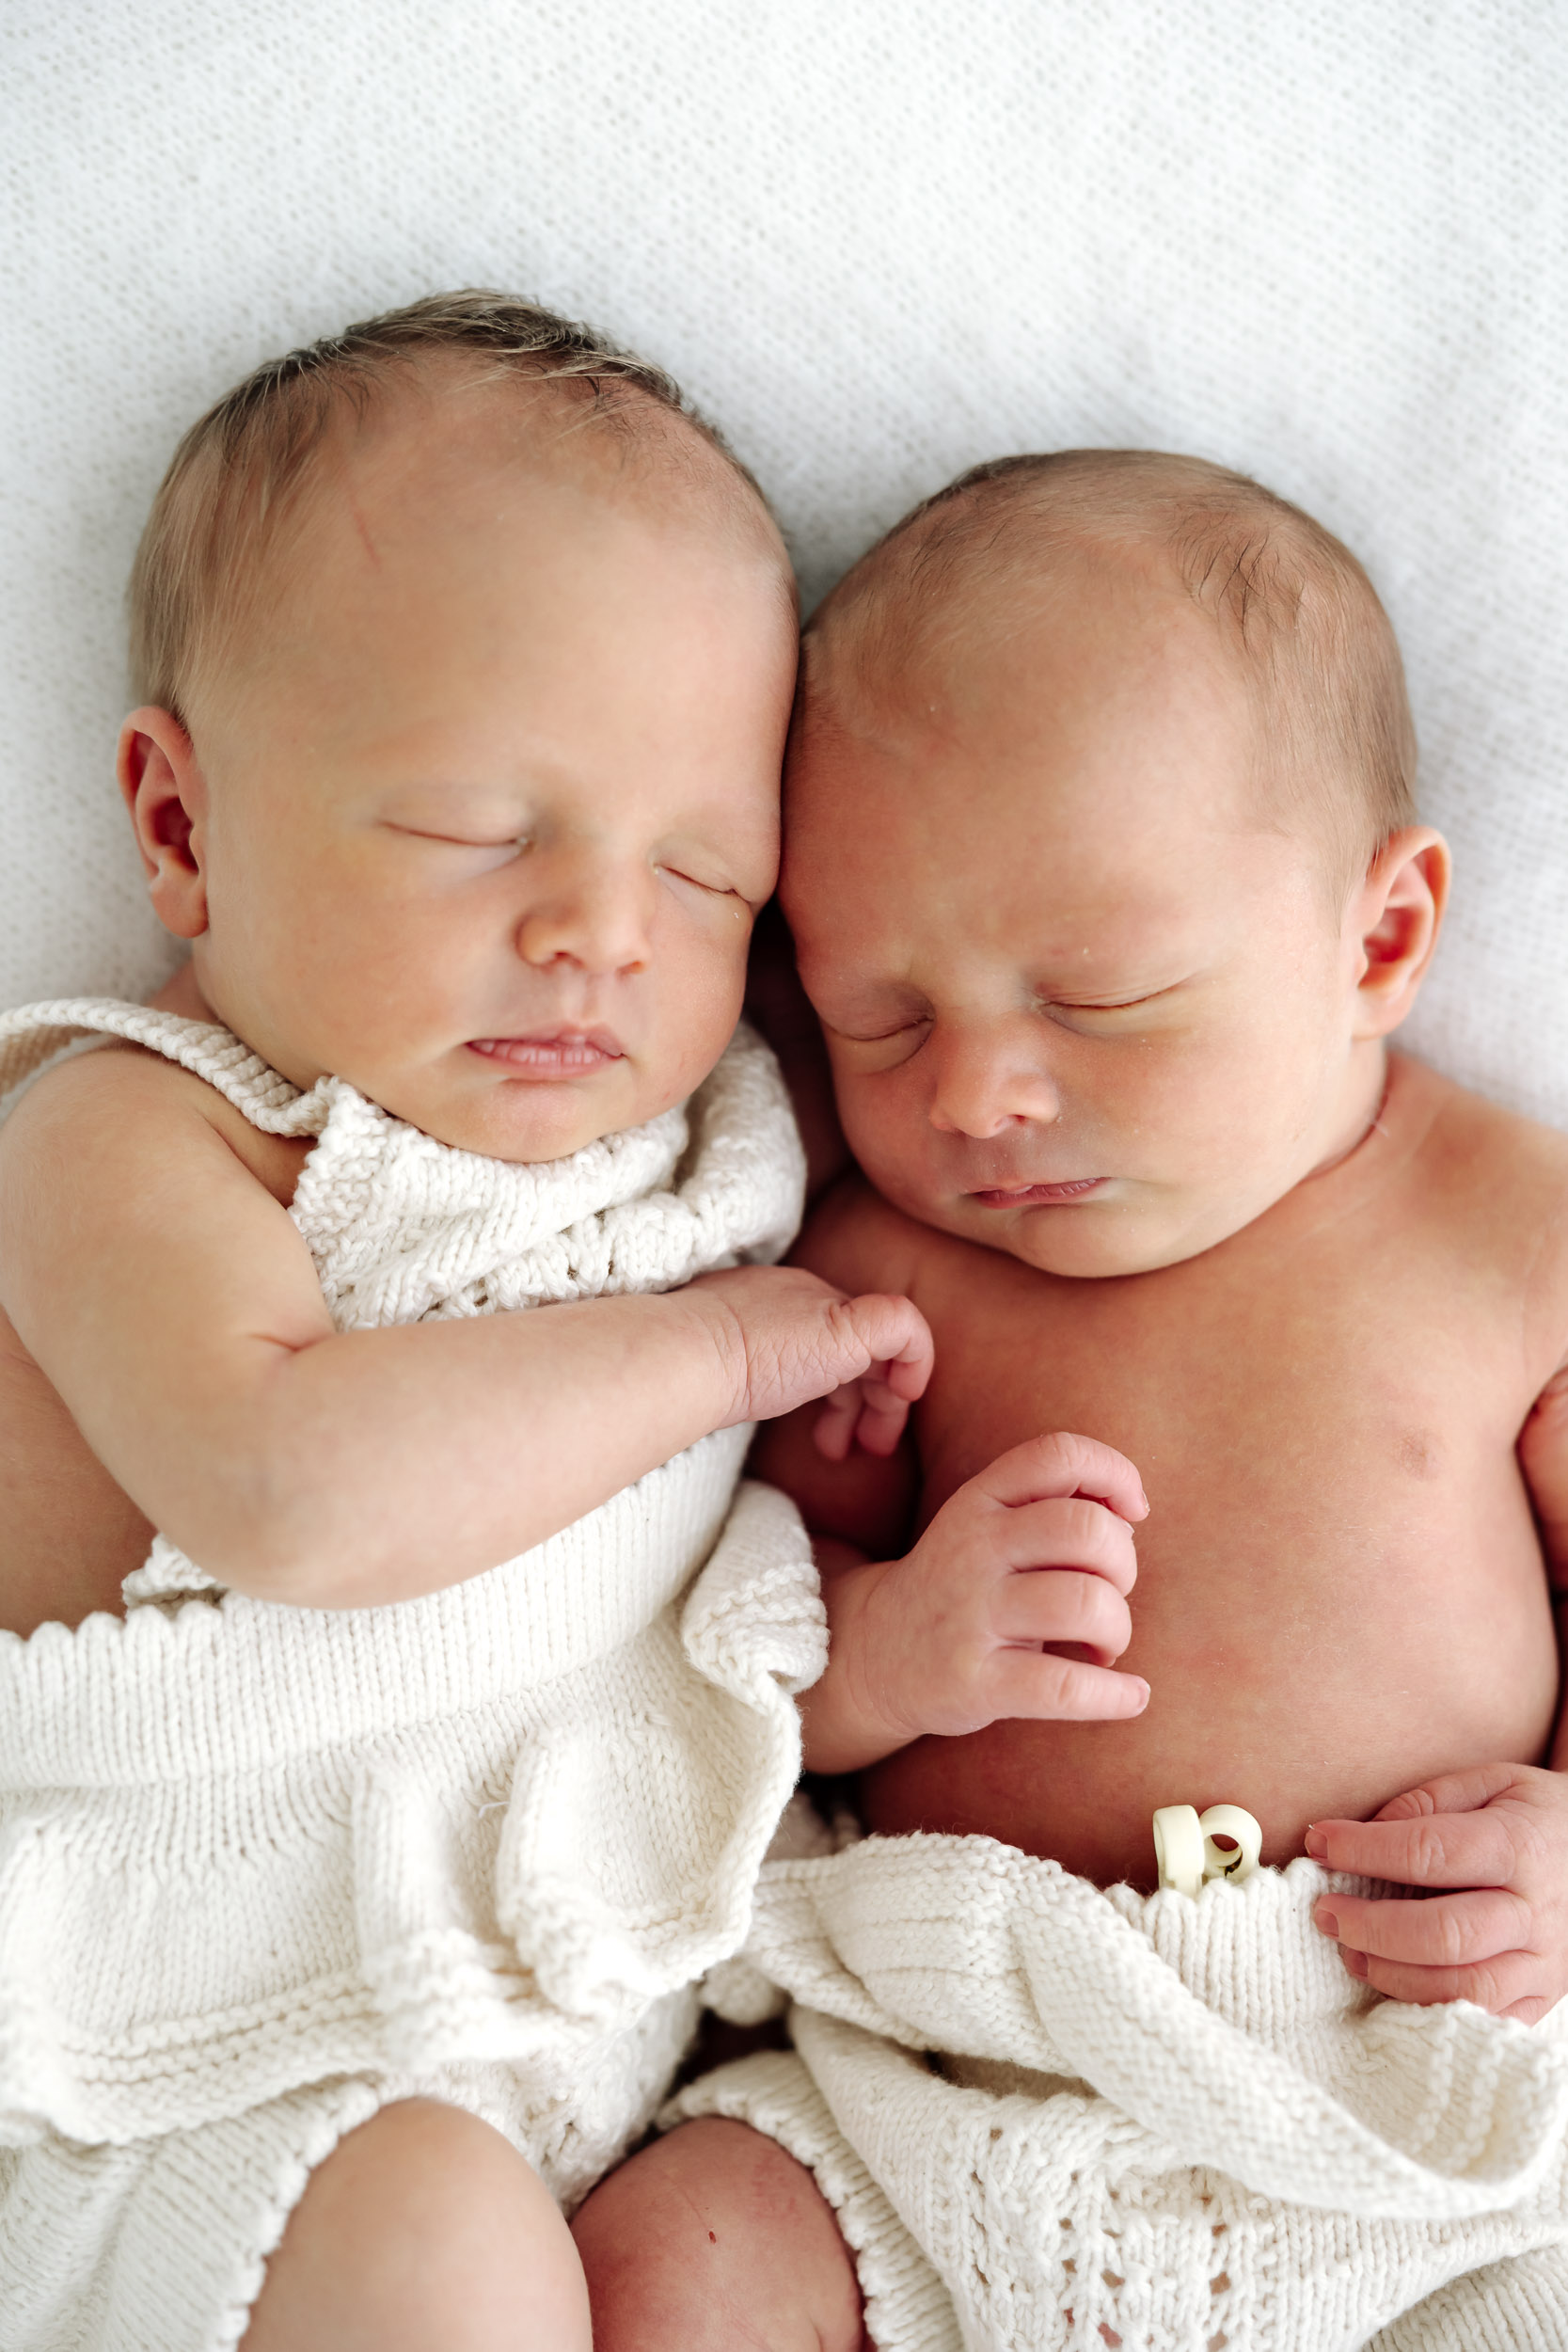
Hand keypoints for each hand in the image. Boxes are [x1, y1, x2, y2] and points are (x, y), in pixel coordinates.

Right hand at [691, 1264, 932, 1455]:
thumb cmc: (687, 1373)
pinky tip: (901, 1401)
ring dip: (887, 1403)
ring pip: (888, 1346)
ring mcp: (828, 1306)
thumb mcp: (719, 1369)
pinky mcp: (849, 1325)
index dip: (838, 1390)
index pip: (825, 1339)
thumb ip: (741, 1374)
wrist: (684, 1356)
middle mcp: (804, 1296)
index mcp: (772, 1304)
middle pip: (859, 1346)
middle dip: (869, 1402)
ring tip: (873, 1447)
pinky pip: (906, 1328)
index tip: (826, 1435)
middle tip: (862, 1447)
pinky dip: (917, 1363)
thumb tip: (737, 1396)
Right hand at [805, 1432, 1149, 1771]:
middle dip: (1125, 1565)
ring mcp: (970, 1615)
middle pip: (1087, 1530)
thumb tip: (1130, 1514)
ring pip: (1086, 1604)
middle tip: (1109, 1594)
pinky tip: (1131, 1695)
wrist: (876, 1653)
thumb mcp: (987, 1525)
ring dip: (1119, 1629)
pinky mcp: (975, 1682)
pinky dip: (1115, 1694)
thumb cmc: (963, 1585)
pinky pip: (1065, 1688)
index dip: (1115, 1473)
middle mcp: (973, 1548)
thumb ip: (1052, 1505)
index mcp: (980, 1500)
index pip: (1058, 1455)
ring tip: (1103, 1646)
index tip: (1133, 1511)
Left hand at [1307, 1762, 1567, 2022]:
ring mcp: (1545, 1963)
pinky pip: (1484, 2018)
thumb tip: (1364, 1832)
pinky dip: (1431, 2008)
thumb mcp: (1491, 1782)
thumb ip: (1427, 1802)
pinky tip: (1394, 1983)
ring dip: (1394, 1975)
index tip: (1319, 1843)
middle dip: (1372, 1926)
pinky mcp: (1543, 1997)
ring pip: (1464, 1987)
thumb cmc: (1534, 1815)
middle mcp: (1536, 1912)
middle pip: (1445, 1934)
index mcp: (1521, 1846)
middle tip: (1326, 1913)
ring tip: (1351, 1952)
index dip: (1364, 1850)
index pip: (1430, 1853)